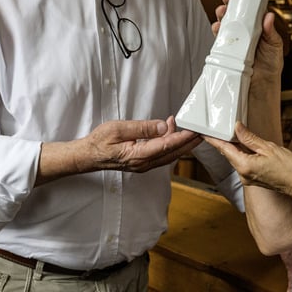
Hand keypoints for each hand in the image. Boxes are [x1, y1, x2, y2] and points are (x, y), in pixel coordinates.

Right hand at [83, 116, 201, 172]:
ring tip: (187, 127)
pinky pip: (162, 154)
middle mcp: (144, 163)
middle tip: (202, 131)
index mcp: (139, 155)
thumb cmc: (100, 142)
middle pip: (173, 153)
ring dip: (181, 142)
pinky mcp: (143, 162)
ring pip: (169, 155)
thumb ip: (143, 128)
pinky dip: (170, 144)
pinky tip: (170, 132)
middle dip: (189, 142)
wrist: (88, 156)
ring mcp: (144, 165)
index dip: (183, 138)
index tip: (195, 130)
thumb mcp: (119, 129)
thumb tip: (164, 126)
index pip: (167, 146)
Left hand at [205, 123, 291, 198]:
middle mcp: (243, 174)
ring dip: (233, 147)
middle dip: (223, 141)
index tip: (204, 132)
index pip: (224, 149)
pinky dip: (241, 154)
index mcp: (245, 166)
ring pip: (235, 158)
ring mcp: (247, 178)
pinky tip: (244, 145)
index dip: (214, 139)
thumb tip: (236, 128)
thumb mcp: (268, 148)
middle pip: (228, 154)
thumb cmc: (288, 168)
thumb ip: (249, 138)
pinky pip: (242, 163)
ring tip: (232, 133)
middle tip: (218, 128)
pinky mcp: (251, 179)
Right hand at [212, 0, 283, 81]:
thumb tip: (269, 17)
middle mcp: (245, 33)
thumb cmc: (271, 65)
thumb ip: (271, 32)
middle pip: (235, 15)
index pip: (250, 11)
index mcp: (258, 28)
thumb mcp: (275, 45)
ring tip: (221, 14)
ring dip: (222, 18)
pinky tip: (218, 29)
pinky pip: (220, 39)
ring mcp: (235, 41)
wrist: (262, 85)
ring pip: (226, 25)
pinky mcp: (227, 50)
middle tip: (226, 0)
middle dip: (229, 6)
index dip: (244, 1)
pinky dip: (217, 33)